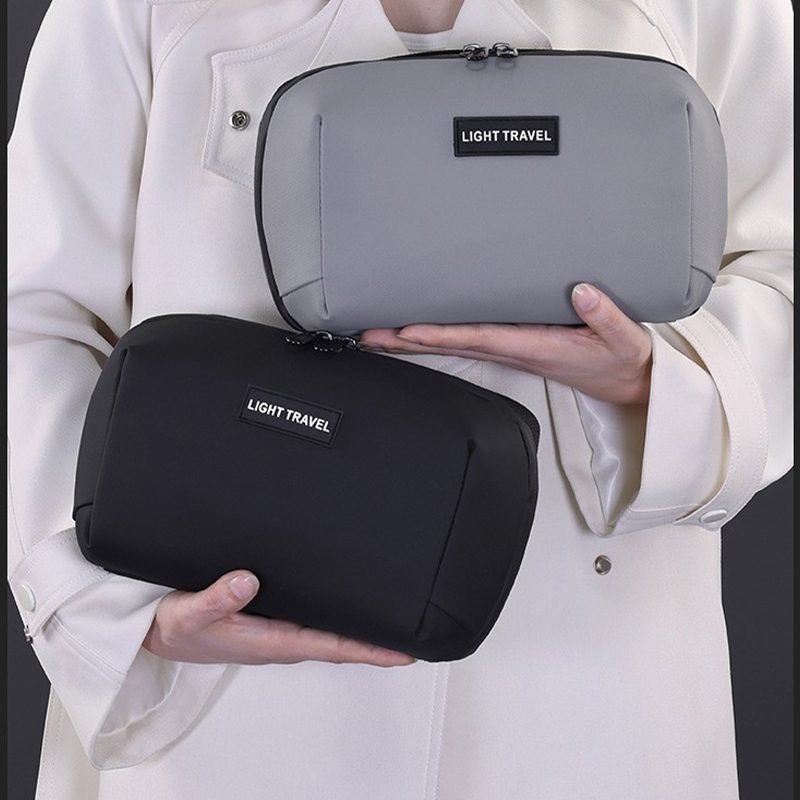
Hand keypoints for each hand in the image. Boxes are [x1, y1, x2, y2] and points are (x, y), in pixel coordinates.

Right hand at [143, 570, 415, 666]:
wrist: (159, 630)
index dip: (370, 650)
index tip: (404, 653)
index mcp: (270, 641)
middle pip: (341, 641)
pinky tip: (352, 602)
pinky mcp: (271, 618)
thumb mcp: (189, 613)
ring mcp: (279, 628)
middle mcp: (282, 637)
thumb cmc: (176, 626)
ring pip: (331, 630)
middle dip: (378, 641)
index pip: (331, 646)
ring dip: (362, 629)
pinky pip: (315, 618)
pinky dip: (339, 615)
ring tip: (396, 620)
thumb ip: (217, 597)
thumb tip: (249, 581)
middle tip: (418, 633)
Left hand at [360, 284, 652, 404]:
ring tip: (379, 333)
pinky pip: (469, 339)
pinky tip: (419, 331)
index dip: (441, 334)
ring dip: (416, 339)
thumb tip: (581, 292)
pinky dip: (439, 336)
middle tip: (369, 334)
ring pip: (455, 343)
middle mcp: (515, 349)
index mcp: (534, 346)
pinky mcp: (515, 344)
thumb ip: (605, 315)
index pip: (478, 338)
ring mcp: (511, 348)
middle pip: (452, 344)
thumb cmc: (621, 360)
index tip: (407, 330)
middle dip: (409, 340)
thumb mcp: (624, 338)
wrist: (626, 381)